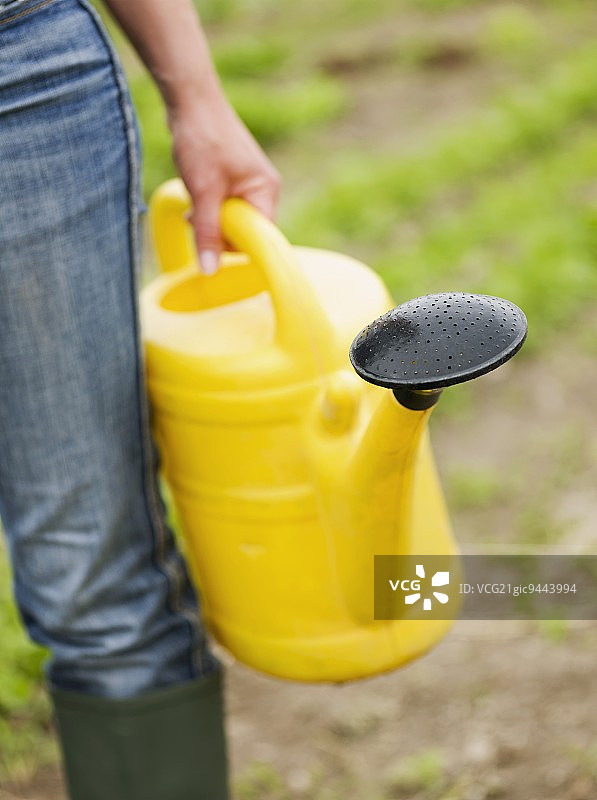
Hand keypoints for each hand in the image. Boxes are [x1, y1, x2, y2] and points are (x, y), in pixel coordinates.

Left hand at [168, 94, 280, 274]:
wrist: (190, 99)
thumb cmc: (202, 139)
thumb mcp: (203, 192)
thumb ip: (208, 232)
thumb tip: (210, 270)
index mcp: (266, 191)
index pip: (262, 237)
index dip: (239, 247)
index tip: (215, 252)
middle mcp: (264, 189)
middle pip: (247, 231)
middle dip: (221, 233)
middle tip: (197, 220)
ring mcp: (249, 183)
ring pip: (233, 220)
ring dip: (211, 221)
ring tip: (193, 207)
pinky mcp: (234, 179)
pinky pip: (225, 207)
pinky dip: (209, 208)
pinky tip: (194, 199)